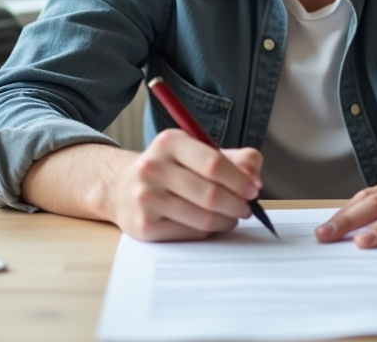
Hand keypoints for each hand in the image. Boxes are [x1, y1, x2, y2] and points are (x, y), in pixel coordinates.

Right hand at [108, 129, 263, 241]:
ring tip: (231, 216)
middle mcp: (152, 168)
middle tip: (246, 207)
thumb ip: (236, 159)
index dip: (240, 180)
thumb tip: (254, 179)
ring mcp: (146, 198)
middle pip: (211, 195)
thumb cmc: (172, 168)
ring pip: (203, 218)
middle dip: (237, 204)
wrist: (122, 187)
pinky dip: (209, 230)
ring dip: (227, 220)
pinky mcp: (144, 226)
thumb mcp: (199, 151)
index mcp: (169, 142)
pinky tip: (209, 223)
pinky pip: (191, 233)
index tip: (253, 189)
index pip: (214, 164)